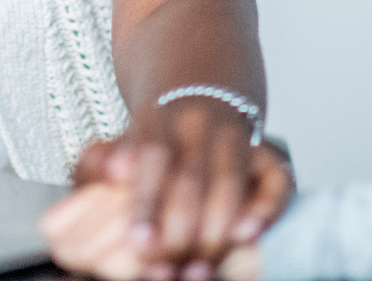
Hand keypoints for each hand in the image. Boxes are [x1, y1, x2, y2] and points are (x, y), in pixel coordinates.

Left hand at [64, 101, 292, 279]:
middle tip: (165, 270)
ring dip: (214, 235)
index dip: (147, 201)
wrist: (197, 108)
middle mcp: (198, 123)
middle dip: (178, 232)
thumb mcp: (112, 148)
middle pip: (192, 178)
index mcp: (156, 117)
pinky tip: (246, 237)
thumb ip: (94, 166)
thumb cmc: (149, 146)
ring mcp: (236, 138)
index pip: (154, 154)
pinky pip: (276, 182)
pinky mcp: (268, 157)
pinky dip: (265, 210)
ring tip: (197, 271)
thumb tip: (106, 176)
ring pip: (230, 184)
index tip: (139, 241)